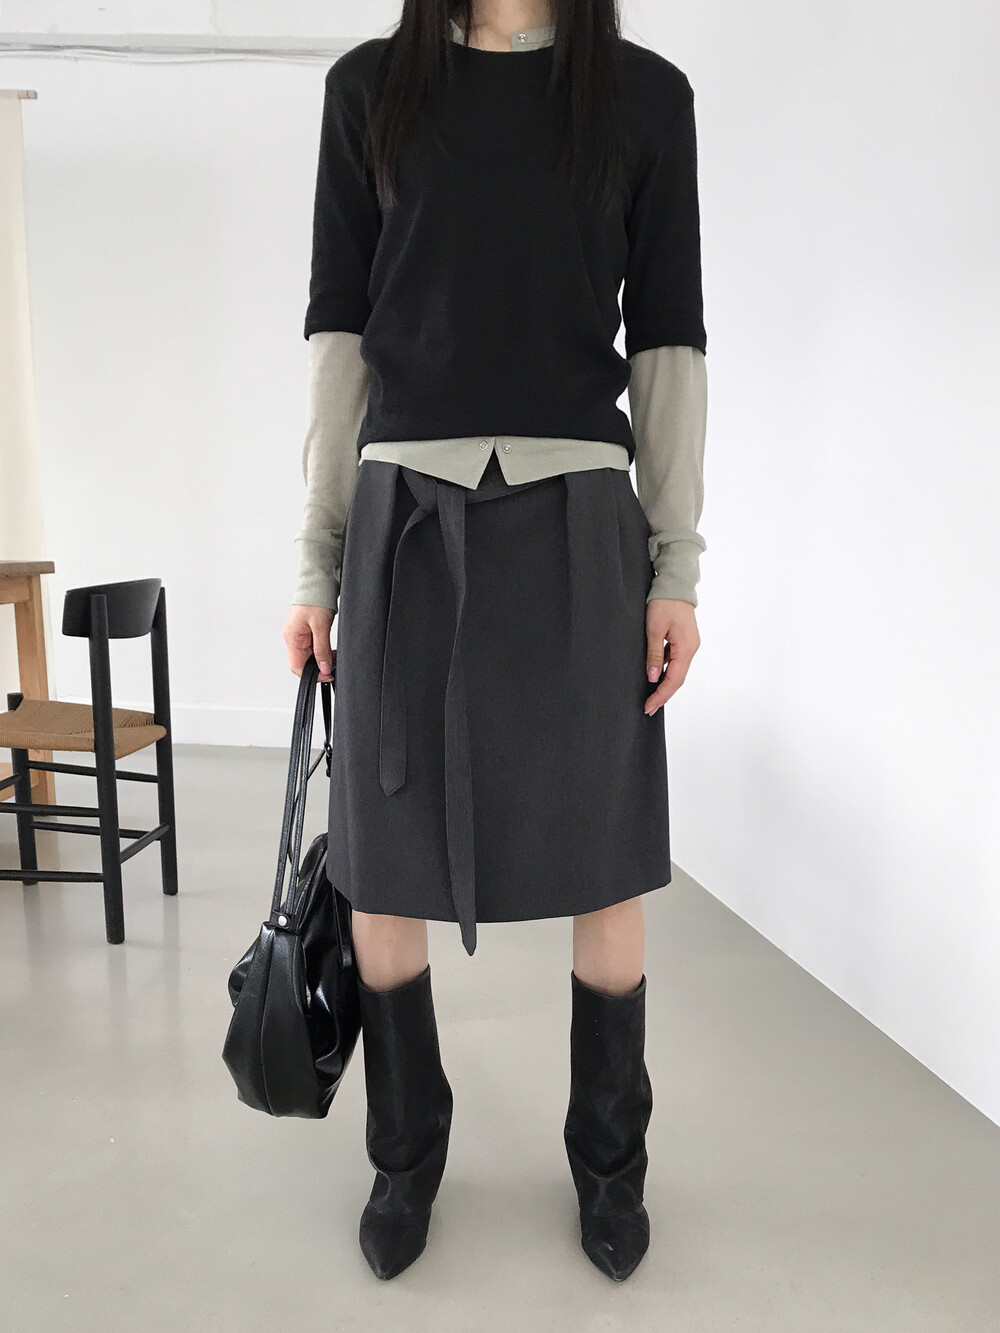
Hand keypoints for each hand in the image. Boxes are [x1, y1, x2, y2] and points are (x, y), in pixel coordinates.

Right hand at [284, 604, 334, 682]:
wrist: (319, 582)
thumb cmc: (316, 599)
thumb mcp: (321, 626)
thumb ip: (322, 649)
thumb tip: (324, 668)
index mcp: (292, 637)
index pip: (297, 666)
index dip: (313, 674)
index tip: (328, 675)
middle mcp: (293, 637)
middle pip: (303, 662)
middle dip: (319, 667)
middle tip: (335, 666)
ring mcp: (299, 634)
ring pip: (309, 655)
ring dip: (322, 659)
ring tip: (335, 657)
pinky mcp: (307, 631)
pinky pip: (313, 647)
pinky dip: (323, 651)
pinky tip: (332, 650)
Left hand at [644, 598, 699, 714]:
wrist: (675, 584)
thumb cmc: (664, 602)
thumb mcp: (654, 629)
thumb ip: (654, 654)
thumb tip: (653, 677)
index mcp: (686, 648)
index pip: (674, 679)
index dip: (661, 695)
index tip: (648, 706)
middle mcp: (691, 649)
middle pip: (678, 679)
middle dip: (663, 695)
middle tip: (648, 707)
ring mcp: (689, 645)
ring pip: (677, 671)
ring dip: (665, 684)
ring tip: (651, 696)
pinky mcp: (685, 640)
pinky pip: (676, 661)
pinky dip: (666, 671)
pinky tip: (655, 676)